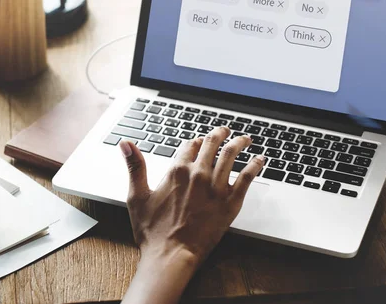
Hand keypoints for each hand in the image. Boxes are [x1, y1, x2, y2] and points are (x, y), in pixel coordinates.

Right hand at [120, 127, 264, 303]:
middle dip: (219, 134)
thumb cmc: (152, 231)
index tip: (198, 140)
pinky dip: (255, 165)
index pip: (189, 145)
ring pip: (231, 155)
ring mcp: (216, 188)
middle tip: (225, 131)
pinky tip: (260, 160)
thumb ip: (135, 166)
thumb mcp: (137, 195)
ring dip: (239, 143)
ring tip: (245, 139)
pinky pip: (247, 178)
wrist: (171, 255)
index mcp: (176, 171)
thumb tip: (126, 143)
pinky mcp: (230, 202)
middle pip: (212, 145)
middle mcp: (198, 174)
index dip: (194, 141)